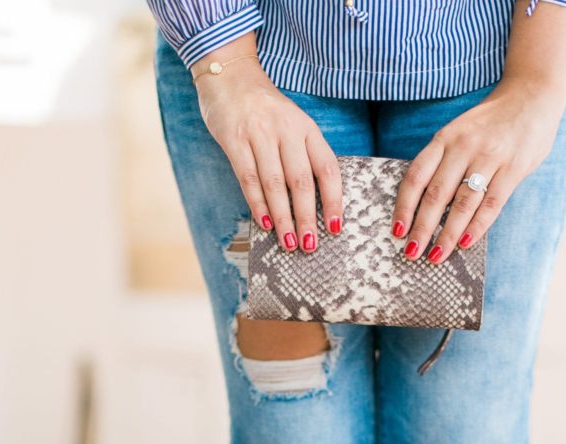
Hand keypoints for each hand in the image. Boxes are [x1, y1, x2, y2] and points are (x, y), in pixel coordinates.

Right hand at [193, 37, 341, 251]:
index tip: (336, 228)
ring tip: (289, 243)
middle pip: (301, 181)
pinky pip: (248, 178)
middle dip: (307, 218)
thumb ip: (304, 157)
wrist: (229, 75)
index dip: (334, 201)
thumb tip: (313, 205)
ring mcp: (260, 134)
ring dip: (283, 217)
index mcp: (308, 129)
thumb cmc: (266, 110)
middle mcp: (287, 130)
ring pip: (275, 184)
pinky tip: (264, 224)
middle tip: (310, 246)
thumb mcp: (294, 125)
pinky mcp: (235, 139)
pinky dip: (258, 204)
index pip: (327, 169)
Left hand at [391, 77, 564, 263]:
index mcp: (445, 138)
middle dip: (422, 228)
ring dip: (447, 234)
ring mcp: (489, 157)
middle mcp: (464, 147)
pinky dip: (477, 226)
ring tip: (436, 256)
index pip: (416, 177)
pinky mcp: (513, 169)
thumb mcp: (459, 131)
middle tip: (412, 253)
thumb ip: (443, 161)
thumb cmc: (490, 122)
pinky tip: (465, 243)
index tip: (397, 231)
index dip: (404, 206)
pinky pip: (491, 204)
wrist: (532, 94)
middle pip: (436, 195)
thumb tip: (422, 203)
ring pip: (462, 204)